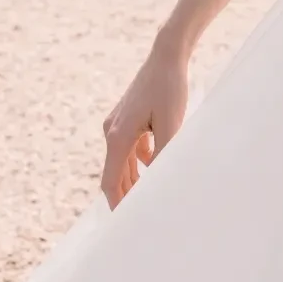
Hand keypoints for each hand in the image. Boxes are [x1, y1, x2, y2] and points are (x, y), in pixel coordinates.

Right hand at [101, 29, 190, 207]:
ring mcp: (118, 124)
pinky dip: (141, 161)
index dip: (117, 204)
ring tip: (149, 199)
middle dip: (126, 196)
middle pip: (116, 174)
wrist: (167, 57)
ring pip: (124, 162)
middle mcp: (112, 132)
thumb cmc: (170, 89)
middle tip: (141, 218)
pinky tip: (156, 166)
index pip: (111, 181)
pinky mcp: (128, 118)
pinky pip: (131, 148)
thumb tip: (157, 183)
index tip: (124, 225)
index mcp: (118, 137)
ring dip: (134, 180)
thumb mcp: (171, 126)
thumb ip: (162, 156)